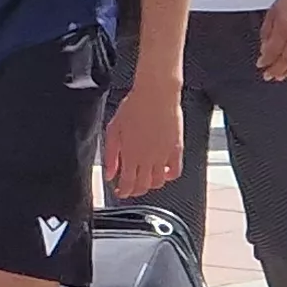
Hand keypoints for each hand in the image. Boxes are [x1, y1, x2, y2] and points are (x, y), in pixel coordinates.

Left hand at [102, 73, 185, 196]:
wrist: (156, 94)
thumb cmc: (134, 107)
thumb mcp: (113, 129)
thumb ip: (110, 154)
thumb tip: (109, 174)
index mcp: (130, 155)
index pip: (127, 184)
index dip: (122, 192)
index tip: (119, 192)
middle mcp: (147, 159)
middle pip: (142, 186)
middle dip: (134, 192)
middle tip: (130, 189)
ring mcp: (163, 156)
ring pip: (158, 183)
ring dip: (150, 186)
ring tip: (145, 180)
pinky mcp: (176, 149)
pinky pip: (175, 172)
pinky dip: (169, 177)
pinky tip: (163, 173)